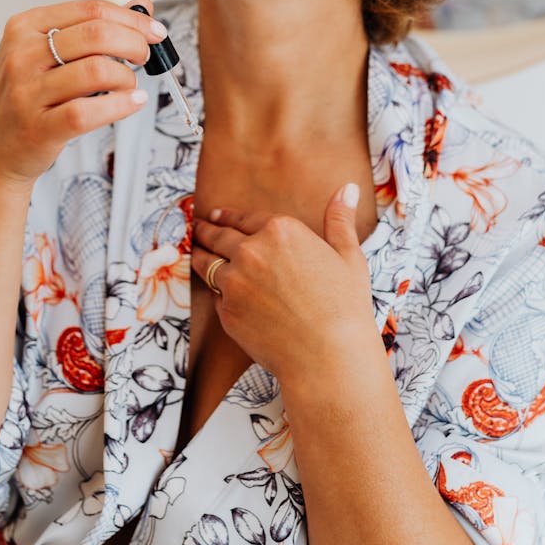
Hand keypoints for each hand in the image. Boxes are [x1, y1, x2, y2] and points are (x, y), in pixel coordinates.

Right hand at [0, 0, 165, 187]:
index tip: (156, 31)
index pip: (90, 9)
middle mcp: (21, 55)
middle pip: (97, 34)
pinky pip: (90, 111)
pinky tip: (133, 102)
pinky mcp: (37, 128)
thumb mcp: (47, 55)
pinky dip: (122, 105)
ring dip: (127, 77)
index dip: (132, 18)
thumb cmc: (25, 98)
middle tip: (146, 57)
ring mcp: (26, 92)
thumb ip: (91, 28)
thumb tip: (143, 3)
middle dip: (135, 43)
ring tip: (130, 86)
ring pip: (98, 71)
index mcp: (24, 27)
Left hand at [191, 185, 376, 381]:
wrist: (329, 356)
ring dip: (200, 255)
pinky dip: (216, 291)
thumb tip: (347, 188)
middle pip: (217, 236)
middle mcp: (251, 251)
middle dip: (206, 230)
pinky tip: (217, 291)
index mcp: (280, 230)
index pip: (243, 217)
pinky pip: (216, 296)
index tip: (217, 215)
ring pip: (206, 263)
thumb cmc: (345, 306)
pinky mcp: (226, 312)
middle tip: (199, 228)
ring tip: (196, 252)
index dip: (227, 215)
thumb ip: (339, 219)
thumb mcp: (348, 256)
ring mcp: (234, 282)